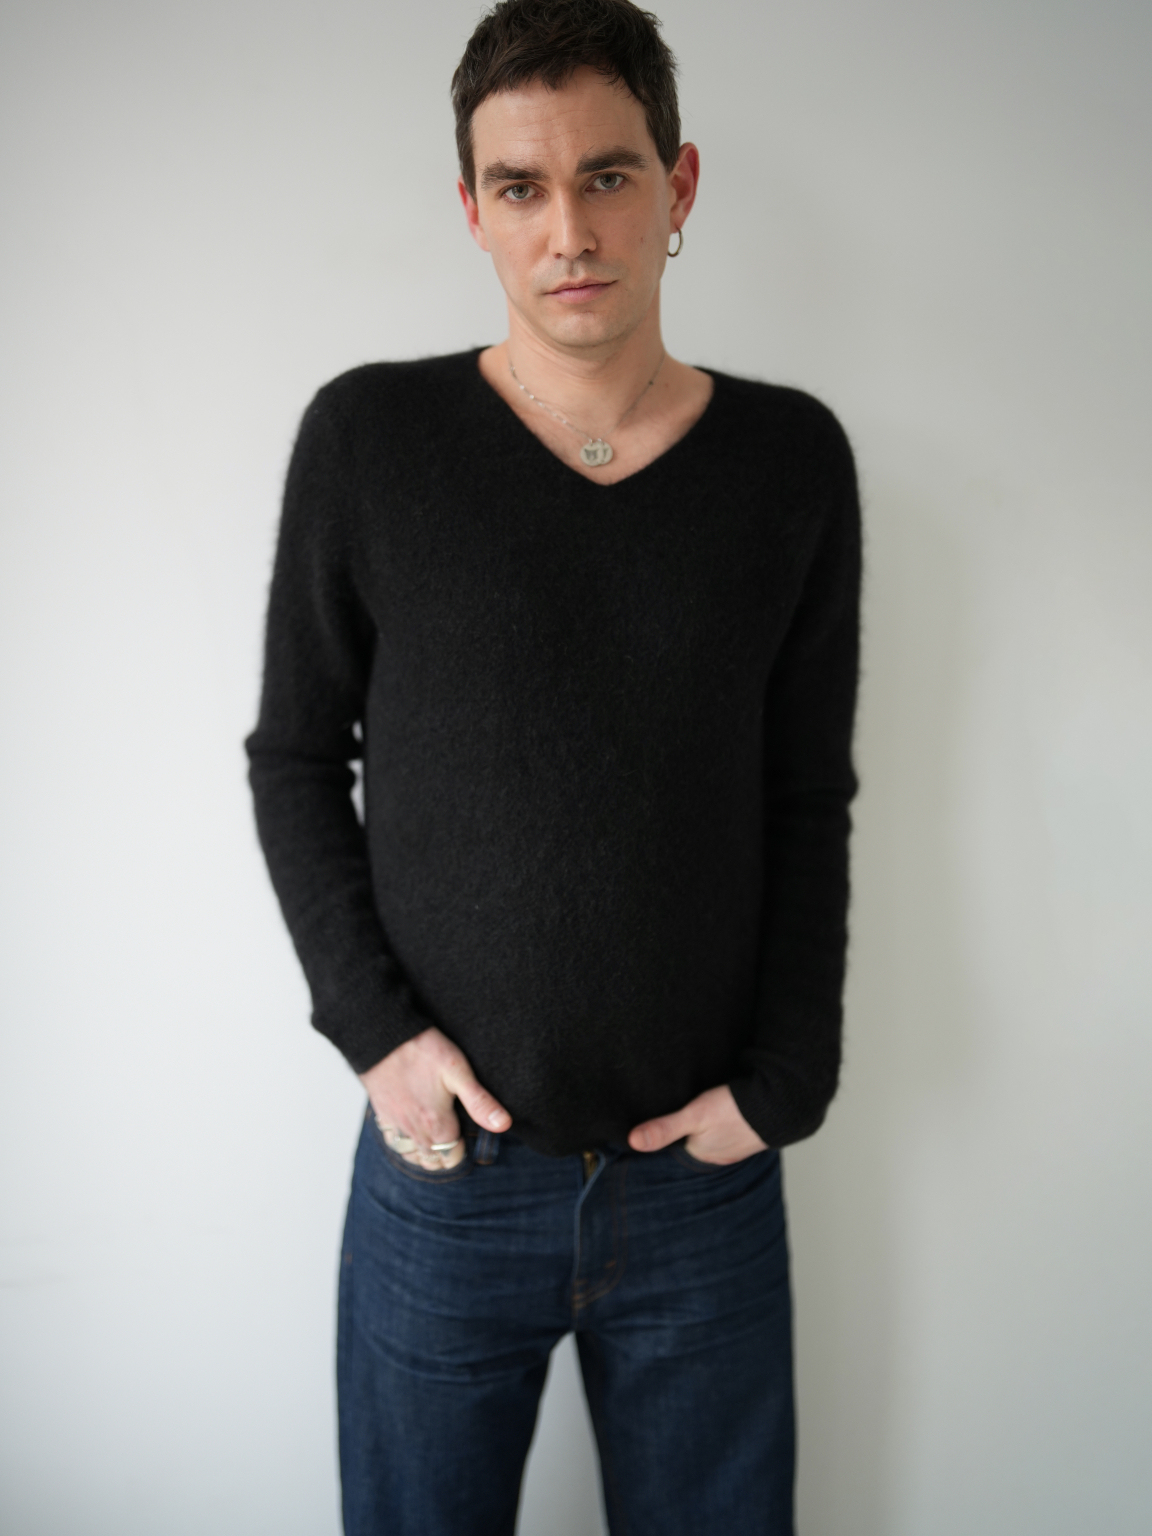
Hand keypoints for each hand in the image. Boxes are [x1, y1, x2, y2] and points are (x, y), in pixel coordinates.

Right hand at [358, 1027, 510, 1170]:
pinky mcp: (382, 1115)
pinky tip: (412, 1131)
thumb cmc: (423, 1051)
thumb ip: (480, 1102)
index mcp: (436, 1124)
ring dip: (425, 1153)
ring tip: (436, 1138)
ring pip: (412, 1156)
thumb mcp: (458, 1072)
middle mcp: (414, 1131)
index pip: (453, 1158)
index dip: (463, 1151)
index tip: (468, 1137)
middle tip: (456, 1137)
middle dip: (446, 1155)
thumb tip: (504, 1125)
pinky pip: (393, 1143)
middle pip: (433, 1161)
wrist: (382, 1037)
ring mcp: (396, 1125)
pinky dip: (405, 1145)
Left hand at [628, 1084, 767, 1165]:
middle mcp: (719, 1155)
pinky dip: (727, 1119)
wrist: (780, 1104)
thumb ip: (664, 1128)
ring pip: (714, 1134)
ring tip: (704, 1109)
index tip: (662, 1118)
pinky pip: (732, 1127)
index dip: (669, 1131)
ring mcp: (737, 1144)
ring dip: (709, 1124)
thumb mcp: (694, 1116)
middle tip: (685, 1109)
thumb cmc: (735, 1111)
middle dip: (689, 1128)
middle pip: (695, 1140)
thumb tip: (633, 1142)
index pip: (677, 1145)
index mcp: (702, 1154)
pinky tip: (726, 1108)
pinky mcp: (751, 1131)